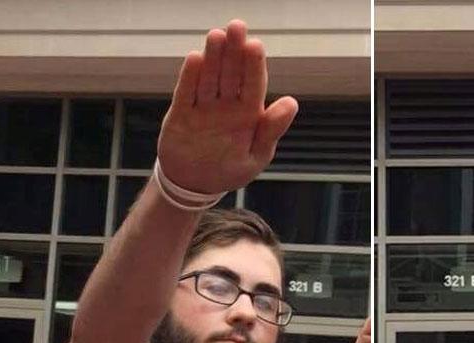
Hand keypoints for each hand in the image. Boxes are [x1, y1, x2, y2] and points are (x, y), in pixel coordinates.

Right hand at [157, 20, 298, 194]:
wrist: (194, 185)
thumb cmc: (229, 170)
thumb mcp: (256, 157)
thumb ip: (271, 130)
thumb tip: (292, 102)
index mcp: (248, 114)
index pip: (253, 85)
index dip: (254, 65)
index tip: (255, 46)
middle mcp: (226, 105)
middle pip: (231, 74)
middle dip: (233, 51)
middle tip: (236, 27)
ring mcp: (204, 107)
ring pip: (209, 78)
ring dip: (213, 57)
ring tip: (216, 36)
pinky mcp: (181, 113)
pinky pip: (186, 93)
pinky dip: (190, 77)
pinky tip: (195, 58)